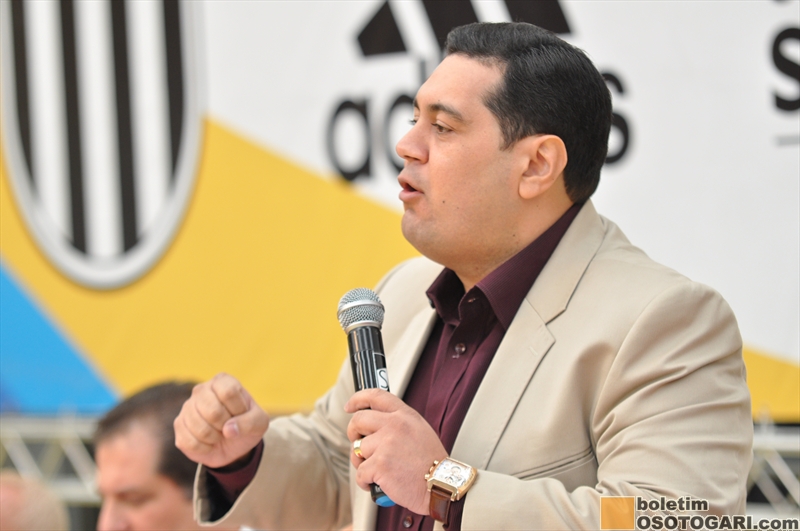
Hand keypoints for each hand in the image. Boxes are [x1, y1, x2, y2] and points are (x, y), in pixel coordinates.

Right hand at [174, 373, 269, 468]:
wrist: (233, 444)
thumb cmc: (246, 425)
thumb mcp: (259, 423)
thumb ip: (250, 422)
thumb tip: (228, 429)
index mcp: (222, 381)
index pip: (228, 392)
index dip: (238, 410)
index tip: (241, 414)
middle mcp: (201, 389)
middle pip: (213, 411)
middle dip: (225, 426)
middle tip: (229, 427)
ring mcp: (187, 407)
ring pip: (200, 428)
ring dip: (215, 438)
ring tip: (219, 434)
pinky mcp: (179, 425)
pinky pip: (189, 441)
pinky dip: (204, 448)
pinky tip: (209, 442)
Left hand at [344, 389, 446, 514]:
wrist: (442, 485)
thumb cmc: (431, 463)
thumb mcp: (419, 430)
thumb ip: (398, 422)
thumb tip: (373, 424)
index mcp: (404, 415)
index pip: (375, 395)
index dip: (358, 399)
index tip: (350, 406)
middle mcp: (394, 425)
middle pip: (358, 420)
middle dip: (353, 433)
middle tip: (358, 445)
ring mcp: (386, 444)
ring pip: (357, 449)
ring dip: (363, 463)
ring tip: (379, 471)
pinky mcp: (380, 464)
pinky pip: (360, 473)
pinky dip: (366, 482)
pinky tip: (380, 484)